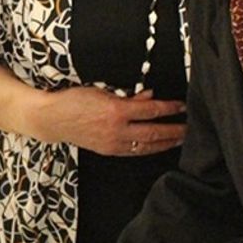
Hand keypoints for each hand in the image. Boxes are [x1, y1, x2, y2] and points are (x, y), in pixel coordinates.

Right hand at [30, 87, 185, 156]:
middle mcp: (117, 129)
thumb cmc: (74, 99)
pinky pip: (135, 151)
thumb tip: (150, 96)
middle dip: (175, 130)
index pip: (151, 110)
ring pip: (147, 145)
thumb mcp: (101, 90)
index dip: (170, 108)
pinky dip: (150, 149)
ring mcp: (113, 143)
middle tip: (190, 128)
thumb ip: (128, 95)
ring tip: (180, 139)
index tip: (182, 106)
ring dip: (166, 142)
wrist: (53, 119)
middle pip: (154, 131)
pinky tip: (159, 146)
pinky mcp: (108, 150)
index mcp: (116, 110)